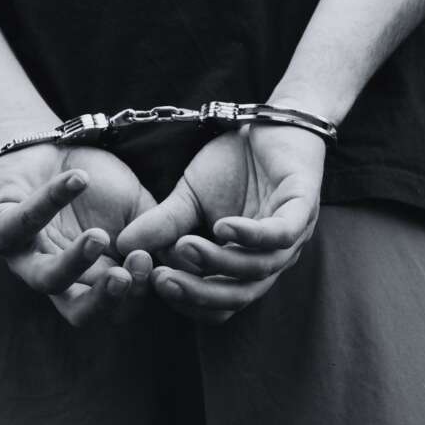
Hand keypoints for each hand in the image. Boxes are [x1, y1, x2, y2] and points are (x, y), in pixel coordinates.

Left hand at [0, 142, 156, 325]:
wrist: (53, 146)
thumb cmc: (99, 184)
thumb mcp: (139, 208)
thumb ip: (160, 232)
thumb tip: (190, 258)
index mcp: (95, 280)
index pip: (119, 306)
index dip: (137, 292)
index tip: (153, 262)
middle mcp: (60, 279)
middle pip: (79, 312)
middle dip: (104, 300)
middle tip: (125, 278)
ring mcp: (28, 258)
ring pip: (46, 279)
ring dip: (75, 263)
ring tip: (99, 238)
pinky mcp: (1, 229)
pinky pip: (22, 223)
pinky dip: (51, 200)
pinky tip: (79, 181)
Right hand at [117, 123, 325, 322]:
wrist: (268, 121)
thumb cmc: (232, 163)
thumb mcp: (188, 196)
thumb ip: (163, 223)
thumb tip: (121, 246)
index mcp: (246, 264)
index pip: (219, 303)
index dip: (187, 301)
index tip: (152, 283)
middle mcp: (271, 259)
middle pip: (238, 297)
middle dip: (198, 293)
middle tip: (161, 280)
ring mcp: (292, 236)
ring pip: (257, 269)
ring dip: (217, 262)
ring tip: (184, 246)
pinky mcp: (304, 207)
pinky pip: (279, 234)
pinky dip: (249, 235)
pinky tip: (221, 227)